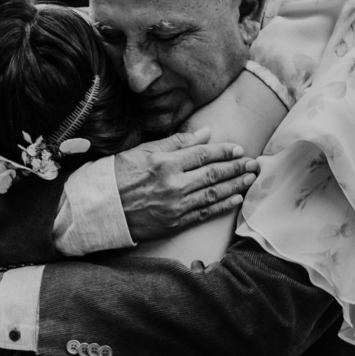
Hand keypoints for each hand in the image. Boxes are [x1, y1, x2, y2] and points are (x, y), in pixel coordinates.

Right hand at [115, 127, 257, 241]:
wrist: (101, 208)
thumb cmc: (117, 176)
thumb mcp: (142, 151)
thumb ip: (175, 142)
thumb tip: (205, 133)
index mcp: (165, 162)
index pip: (202, 153)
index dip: (223, 151)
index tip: (238, 149)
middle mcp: (173, 183)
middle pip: (213, 173)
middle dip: (236, 167)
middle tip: (253, 164)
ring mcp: (175, 205)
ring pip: (213, 193)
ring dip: (235, 185)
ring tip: (249, 179)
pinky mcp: (173, 222)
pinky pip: (204, 212)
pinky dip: (222, 206)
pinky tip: (235, 199)